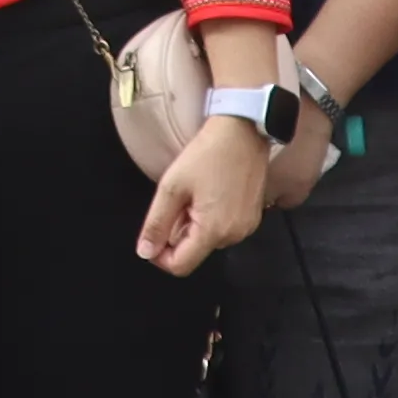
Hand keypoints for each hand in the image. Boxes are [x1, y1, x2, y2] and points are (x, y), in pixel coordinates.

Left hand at [134, 117, 265, 275]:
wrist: (243, 132)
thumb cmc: (208, 154)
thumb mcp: (172, 187)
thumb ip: (156, 224)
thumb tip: (145, 252)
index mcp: (213, 231)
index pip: (180, 266)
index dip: (159, 256)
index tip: (153, 234)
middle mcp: (234, 235)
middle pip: (193, 252)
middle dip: (178, 233)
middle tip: (178, 200)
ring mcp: (246, 227)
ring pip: (207, 240)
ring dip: (194, 224)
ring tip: (196, 194)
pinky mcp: (252, 218)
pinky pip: (223, 229)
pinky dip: (211, 219)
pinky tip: (210, 193)